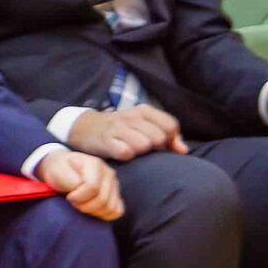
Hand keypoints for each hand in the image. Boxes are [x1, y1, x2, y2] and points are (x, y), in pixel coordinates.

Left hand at [38, 150, 122, 220]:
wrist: (62, 170)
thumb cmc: (59, 171)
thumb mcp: (58, 171)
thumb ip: (71, 180)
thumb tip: (82, 188)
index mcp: (95, 164)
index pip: (93, 188)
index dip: (78, 197)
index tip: (68, 196)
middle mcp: (109, 173)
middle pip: (102, 200)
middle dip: (84, 206)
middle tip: (73, 201)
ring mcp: (114, 184)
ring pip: (110, 208)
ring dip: (92, 211)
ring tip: (81, 204)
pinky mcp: (116, 195)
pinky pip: (117, 211)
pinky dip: (104, 215)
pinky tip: (91, 210)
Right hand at [66, 103, 186, 160]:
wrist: (84, 127)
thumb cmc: (120, 129)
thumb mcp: (142, 125)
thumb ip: (166, 136)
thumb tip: (183, 150)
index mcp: (143, 111)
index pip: (170, 125)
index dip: (170, 140)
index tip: (162, 146)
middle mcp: (131, 117)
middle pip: (159, 137)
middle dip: (156, 148)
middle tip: (144, 150)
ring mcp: (117, 128)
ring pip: (144, 145)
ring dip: (141, 153)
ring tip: (133, 152)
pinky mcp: (105, 141)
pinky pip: (125, 152)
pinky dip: (127, 156)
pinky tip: (122, 156)